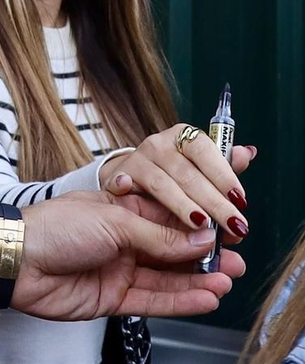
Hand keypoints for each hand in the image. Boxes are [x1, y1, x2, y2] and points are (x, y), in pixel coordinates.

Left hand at [11, 191, 244, 321]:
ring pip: (168, 278)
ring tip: (229, 280)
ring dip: (199, 280)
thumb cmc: (57, 227)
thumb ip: (159, 236)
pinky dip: (180, 301)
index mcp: (123, 211)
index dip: (200, 223)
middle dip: (206, 255)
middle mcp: (125, 241)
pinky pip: (154, 301)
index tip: (231, 226)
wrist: (14, 259)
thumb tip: (202, 240)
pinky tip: (207, 298)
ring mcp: (120, 270)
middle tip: (238, 259)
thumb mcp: (114, 222)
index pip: (171, 216)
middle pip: (173, 250)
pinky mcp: (113, 299)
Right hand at [101, 128, 253, 241]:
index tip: (241, 199)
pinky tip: (134, 197)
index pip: (205, 150)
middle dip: (214, 202)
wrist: (131, 179)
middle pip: (188, 173)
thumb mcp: (199, 170)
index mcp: (183, 137)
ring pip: (161, 183)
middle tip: (233, 225)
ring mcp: (137, 159)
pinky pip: (121, 184)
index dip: (224, 174)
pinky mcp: (116, 177)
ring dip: (182, 204)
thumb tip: (248, 153)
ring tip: (201, 224)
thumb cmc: (173, 177)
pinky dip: (125, 188)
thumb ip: (223, 166)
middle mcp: (159, 145)